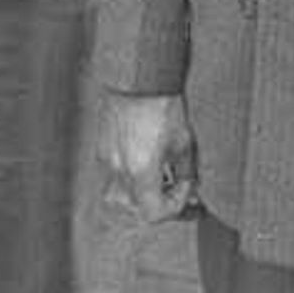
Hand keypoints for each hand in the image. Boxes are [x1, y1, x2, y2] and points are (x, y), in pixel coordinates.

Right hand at [98, 92, 194, 222]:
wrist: (137, 79)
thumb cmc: (162, 107)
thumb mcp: (184, 144)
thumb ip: (187, 174)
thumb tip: (191, 192)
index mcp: (140, 172)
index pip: (155, 213)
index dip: (176, 208)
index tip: (189, 193)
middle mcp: (119, 171)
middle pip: (136, 210)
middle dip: (160, 205)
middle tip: (179, 195)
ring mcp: (107, 161)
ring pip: (120, 199)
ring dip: (142, 197)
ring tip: (162, 182)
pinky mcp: (102, 151)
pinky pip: (114, 180)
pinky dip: (131, 182)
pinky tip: (148, 167)